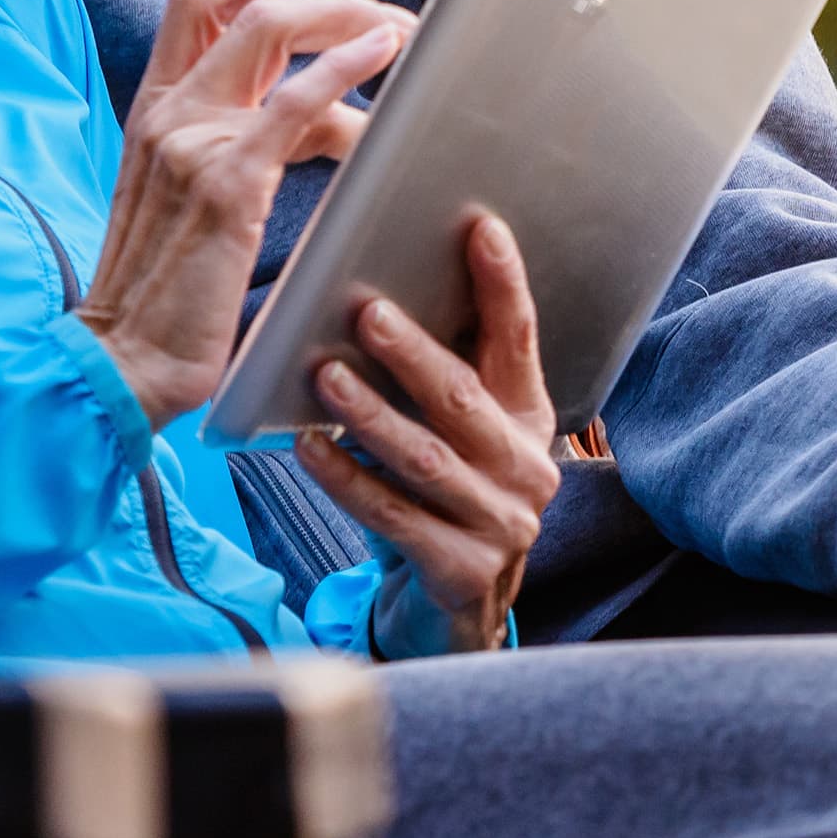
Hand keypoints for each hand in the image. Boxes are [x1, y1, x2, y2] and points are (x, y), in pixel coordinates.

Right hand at [81, 0, 413, 426]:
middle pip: (240, 1)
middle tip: (380, 10)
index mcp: (152, 110)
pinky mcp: (227, 182)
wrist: (125, 362)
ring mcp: (191, 140)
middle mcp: (166, 111)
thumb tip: (328, 116)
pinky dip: (345, 64)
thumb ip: (242, 142)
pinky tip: (384, 54)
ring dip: (345, 19)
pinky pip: (295, 101)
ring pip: (270, 30)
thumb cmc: (168, 294)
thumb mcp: (191, 196)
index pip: (197, 1)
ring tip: (401, 33)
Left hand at [298, 217, 559, 659]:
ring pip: (425, 459)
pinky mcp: (462, 572)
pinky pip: (394, 517)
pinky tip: (308, 448)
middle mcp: (526, 468)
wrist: (457, 611)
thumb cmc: (443, 494)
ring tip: (324, 376)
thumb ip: (441, 371)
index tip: (480, 226)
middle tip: (366, 312)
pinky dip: (347, 480)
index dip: (503, 283)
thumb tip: (377, 291)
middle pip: (464, 399)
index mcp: (528, 418)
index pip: (519, 338)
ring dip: (371, 415)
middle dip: (414, 354)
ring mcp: (501, 525)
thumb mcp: (456, 431)